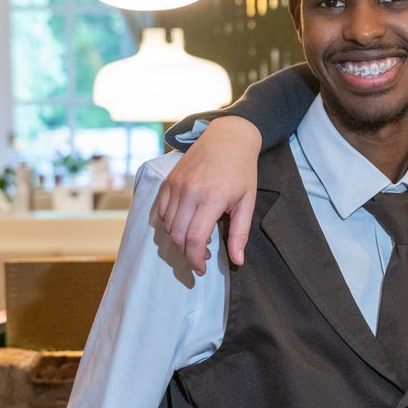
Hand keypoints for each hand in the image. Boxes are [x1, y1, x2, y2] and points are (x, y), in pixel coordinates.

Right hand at [155, 117, 262, 272]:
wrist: (228, 138)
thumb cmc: (241, 170)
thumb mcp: (247, 202)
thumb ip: (240, 234)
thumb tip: (237, 261)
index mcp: (212, 198)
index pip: (195, 238)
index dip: (196, 259)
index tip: (202, 270)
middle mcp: (190, 191)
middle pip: (178, 235)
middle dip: (187, 253)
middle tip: (201, 258)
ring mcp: (176, 185)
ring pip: (168, 225)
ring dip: (179, 239)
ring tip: (197, 240)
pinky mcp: (168, 180)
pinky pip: (160, 210)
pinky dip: (168, 223)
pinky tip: (184, 225)